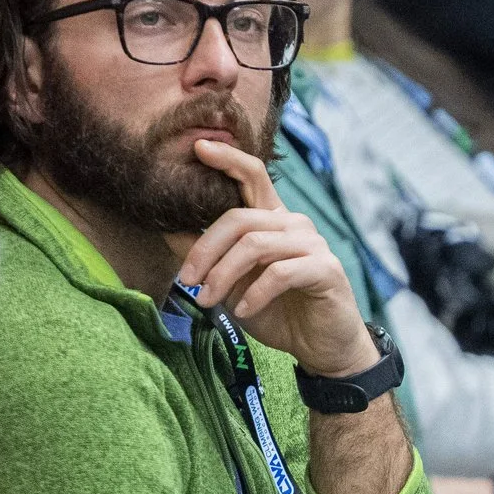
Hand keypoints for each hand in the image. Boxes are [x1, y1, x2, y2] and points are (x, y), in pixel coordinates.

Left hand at [169, 140, 376, 378]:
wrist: (322, 347)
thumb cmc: (278, 312)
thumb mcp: (233, 284)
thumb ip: (209, 256)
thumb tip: (167, 230)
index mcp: (273, 220)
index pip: (253, 176)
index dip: (227, 158)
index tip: (197, 146)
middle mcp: (294, 224)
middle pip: (239, 219)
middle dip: (205, 248)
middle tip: (186, 280)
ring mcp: (312, 244)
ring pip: (255, 245)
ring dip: (223, 274)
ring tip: (207, 300)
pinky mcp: (325, 269)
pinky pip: (279, 272)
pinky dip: (254, 293)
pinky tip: (242, 311)